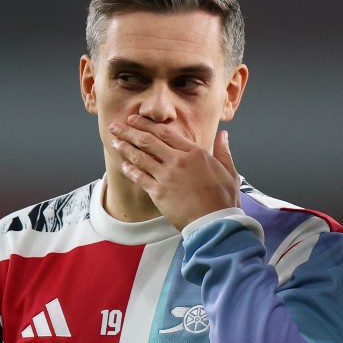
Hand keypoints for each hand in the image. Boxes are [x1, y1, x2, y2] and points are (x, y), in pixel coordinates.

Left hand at [110, 117, 240, 229]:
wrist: (215, 222)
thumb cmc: (224, 199)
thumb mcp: (229, 171)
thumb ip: (223, 151)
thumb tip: (224, 135)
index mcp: (194, 153)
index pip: (165, 132)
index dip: (146, 124)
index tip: (135, 119)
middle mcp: (178, 161)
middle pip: (148, 141)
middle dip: (129, 131)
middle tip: (116, 126)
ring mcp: (167, 177)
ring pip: (140, 157)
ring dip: (125, 148)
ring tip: (114, 141)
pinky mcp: (159, 193)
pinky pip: (140, 178)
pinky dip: (130, 170)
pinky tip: (123, 164)